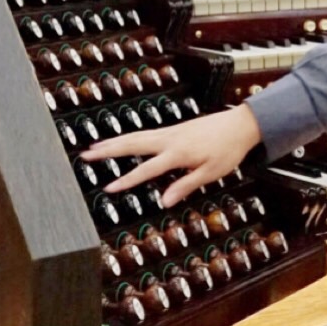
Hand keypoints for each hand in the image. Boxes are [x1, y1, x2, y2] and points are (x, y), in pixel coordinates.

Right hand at [81, 106, 261, 206]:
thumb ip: (185, 186)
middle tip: (85, 155)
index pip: (146, 169)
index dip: (127, 180)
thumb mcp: (210, 173)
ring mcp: (170, 132)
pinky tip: (122, 141)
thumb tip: (164, 201)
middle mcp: (170, 140)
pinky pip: (146, 133)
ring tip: (94, 146)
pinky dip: (130, 137)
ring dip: (114, 141)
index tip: (108, 188)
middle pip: (132, 144)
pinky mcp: (174, 130)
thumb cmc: (228, 150)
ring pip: (136, 136)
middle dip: (108, 150)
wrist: (241, 124)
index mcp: (178, 153)